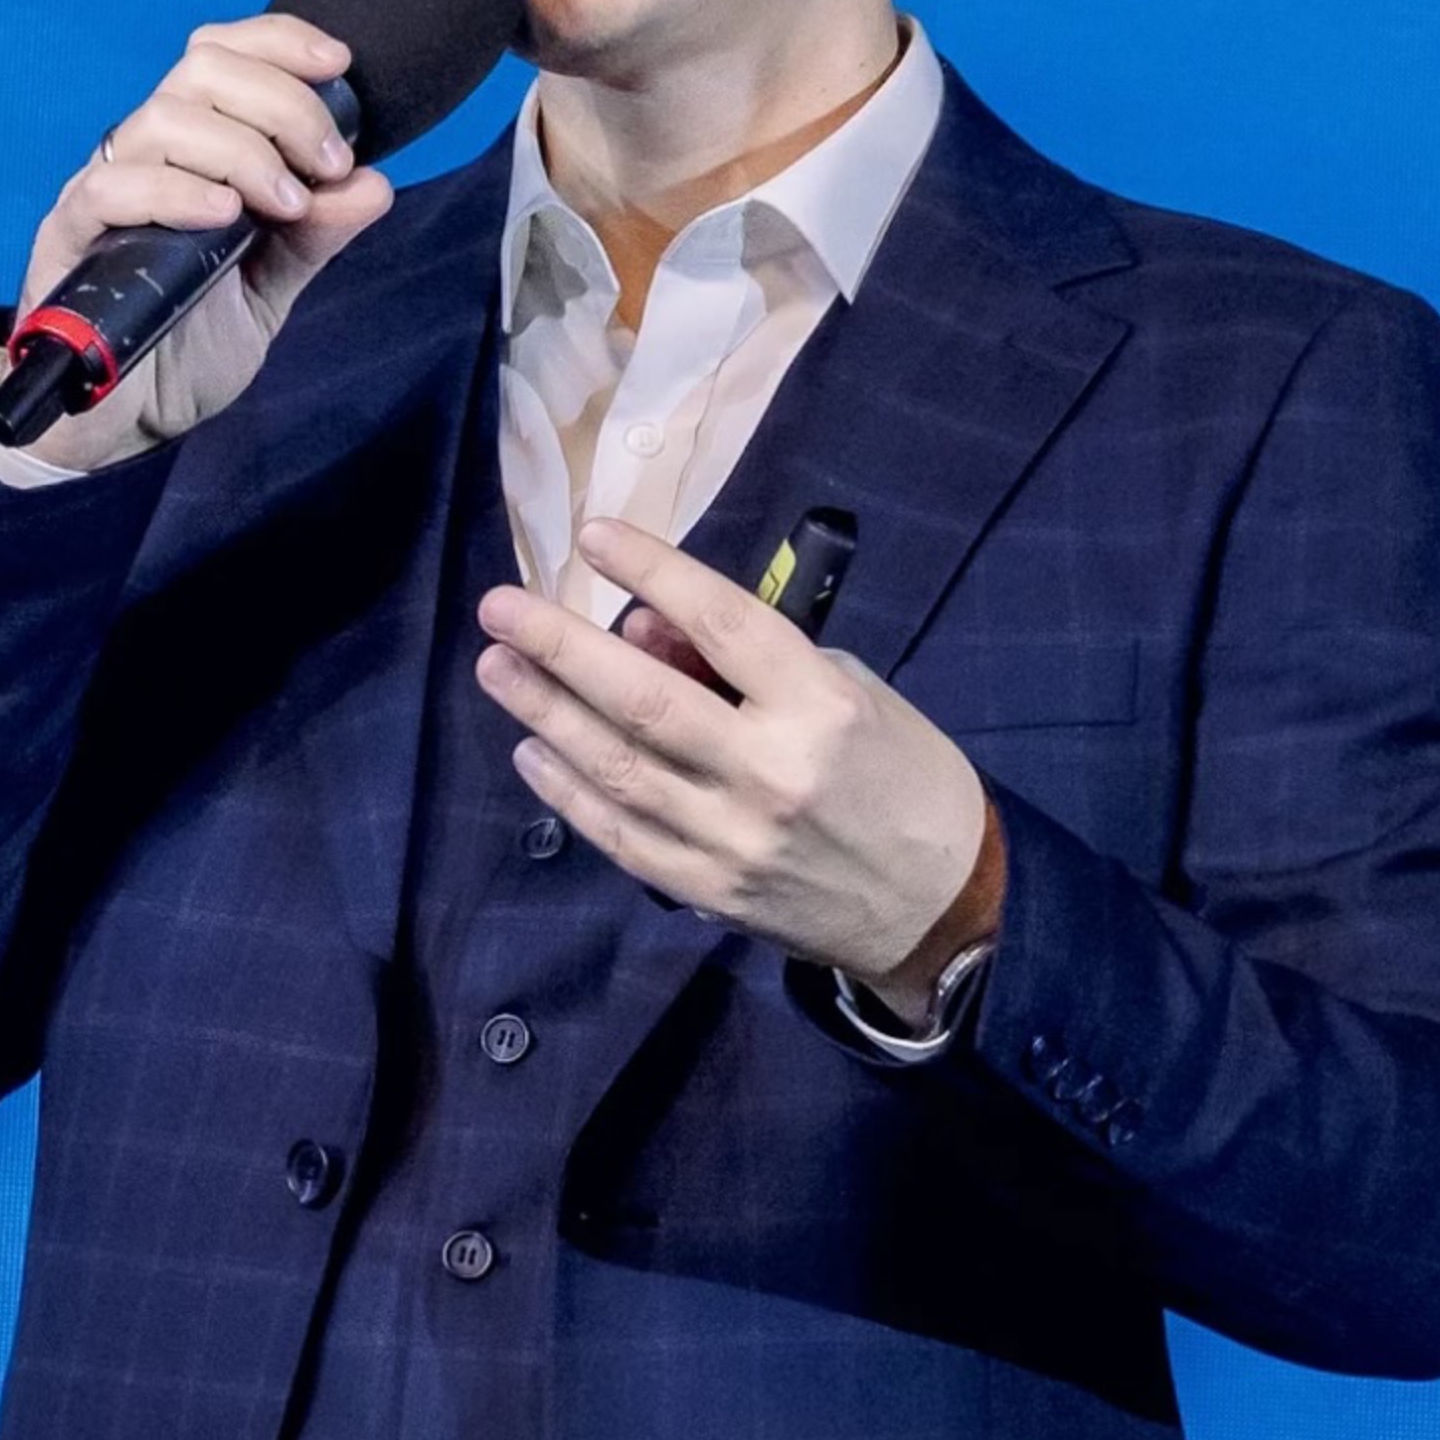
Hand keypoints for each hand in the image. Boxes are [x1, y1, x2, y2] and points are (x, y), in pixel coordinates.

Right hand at [0, 13, 393, 469]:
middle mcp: (145, 156)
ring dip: (241, 149)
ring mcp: (104, 192)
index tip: (338, 64)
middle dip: (281, 103)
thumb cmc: (189, 340)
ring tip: (284, 204)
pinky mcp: (69, 239)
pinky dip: (177, 191)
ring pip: (163, 119)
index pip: (221, 55)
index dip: (277, 42)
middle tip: (325, 163)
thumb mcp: (272, 285)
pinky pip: (112, 188)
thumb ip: (316, 235)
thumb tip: (373, 184)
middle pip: (201, 71)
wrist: (129, 422)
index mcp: (191, 151)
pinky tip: (223, 215)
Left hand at [475, 518, 998, 1002]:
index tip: (595, 535)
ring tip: (497, 666)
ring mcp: (732, 838)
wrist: (942, 904)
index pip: (721, 624)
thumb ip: (750, 661)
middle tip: (499, 608)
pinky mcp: (709, 890)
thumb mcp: (851, 691)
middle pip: (643, 700)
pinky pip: (620, 834)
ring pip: (616, 768)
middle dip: (561, 648)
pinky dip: (569, 791)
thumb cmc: (902, 777)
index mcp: (818, 707)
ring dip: (545, 712)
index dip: (654, 572)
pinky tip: (532, 750)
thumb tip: (646, 627)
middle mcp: (769, 772)